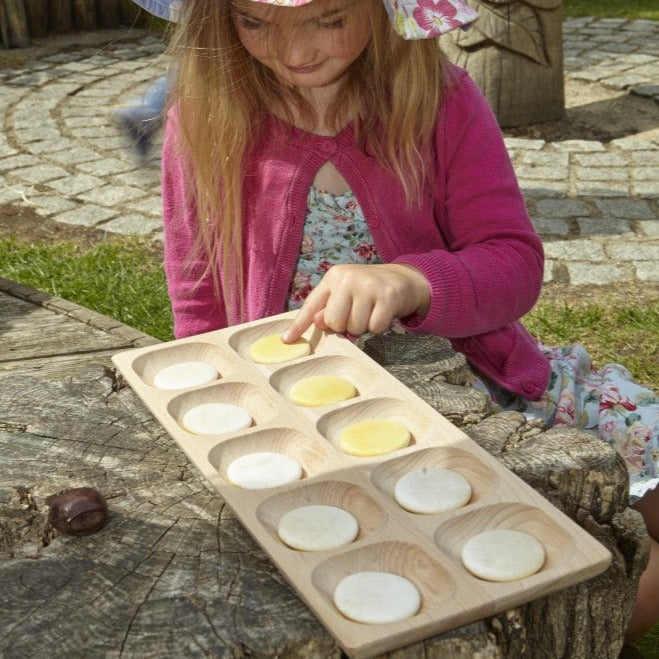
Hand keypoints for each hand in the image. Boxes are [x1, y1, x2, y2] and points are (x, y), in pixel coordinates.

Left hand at [281, 263, 429, 342]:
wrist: (404, 279)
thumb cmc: (367, 291)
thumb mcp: (344, 294)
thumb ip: (328, 308)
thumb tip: (318, 322)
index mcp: (333, 277)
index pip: (312, 305)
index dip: (299, 325)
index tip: (287, 341)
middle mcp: (348, 278)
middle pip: (334, 322)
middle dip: (344, 326)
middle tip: (356, 314)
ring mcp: (369, 285)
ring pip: (355, 328)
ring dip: (363, 327)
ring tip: (370, 312)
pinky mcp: (388, 296)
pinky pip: (375, 328)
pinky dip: (379, 327)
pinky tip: (383, 313)